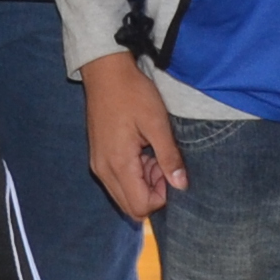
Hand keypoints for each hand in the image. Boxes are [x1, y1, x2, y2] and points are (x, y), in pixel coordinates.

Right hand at [80, 52, 184, 215]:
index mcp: (119, 164)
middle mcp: (103, 170)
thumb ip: (169, 157)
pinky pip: (116, 181)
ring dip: (143, 185)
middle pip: (130, 206)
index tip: (169, 171)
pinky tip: (141, 152)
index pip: (140, 206)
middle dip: (152, 193)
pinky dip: (132, 175)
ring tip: (153, 155)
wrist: (105, 72)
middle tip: (162, 164)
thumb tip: (181, 185)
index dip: (161, 196)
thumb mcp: (157, 123)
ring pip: (123, 195)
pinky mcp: (98, 157)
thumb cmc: (132, 93)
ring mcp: (98, 164)